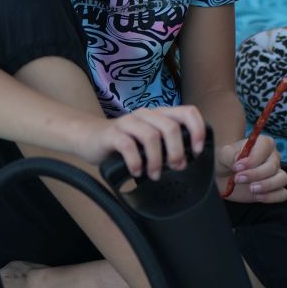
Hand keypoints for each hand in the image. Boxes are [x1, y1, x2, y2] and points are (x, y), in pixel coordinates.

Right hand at [74, 105, 204, 181]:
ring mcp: (128, 122)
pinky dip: (136, 162)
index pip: (187, 112)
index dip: (197, 129)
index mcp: (160, 114)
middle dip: (177, 151)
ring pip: (151, 136)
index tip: (197, 150)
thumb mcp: (149, 141)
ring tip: (154, 175)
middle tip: (175, 168)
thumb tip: (187, 161)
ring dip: (156, 160)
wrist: (89, 137)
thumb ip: (167, 145)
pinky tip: (136, 172)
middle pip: (171, 127)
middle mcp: (146, 114)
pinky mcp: (112, 133)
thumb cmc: (124, 142)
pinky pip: (128, 146)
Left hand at [217, 133, 286, 203]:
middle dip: (255, 174)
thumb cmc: (226, 160)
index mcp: (263, 143)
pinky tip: (257, 196)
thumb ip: (230, 155)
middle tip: (238, 179)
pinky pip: (282, 194)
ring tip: (251, 189)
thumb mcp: (223, 154)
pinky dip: (271, 196)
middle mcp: (273, 157)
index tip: (237, 167)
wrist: (223, 174)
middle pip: (273, 166)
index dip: (253, 158)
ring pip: (282, 179)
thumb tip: (239, 159)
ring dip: (266, 185)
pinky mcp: (274, 189)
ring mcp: (276, 173)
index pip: (266, 147)